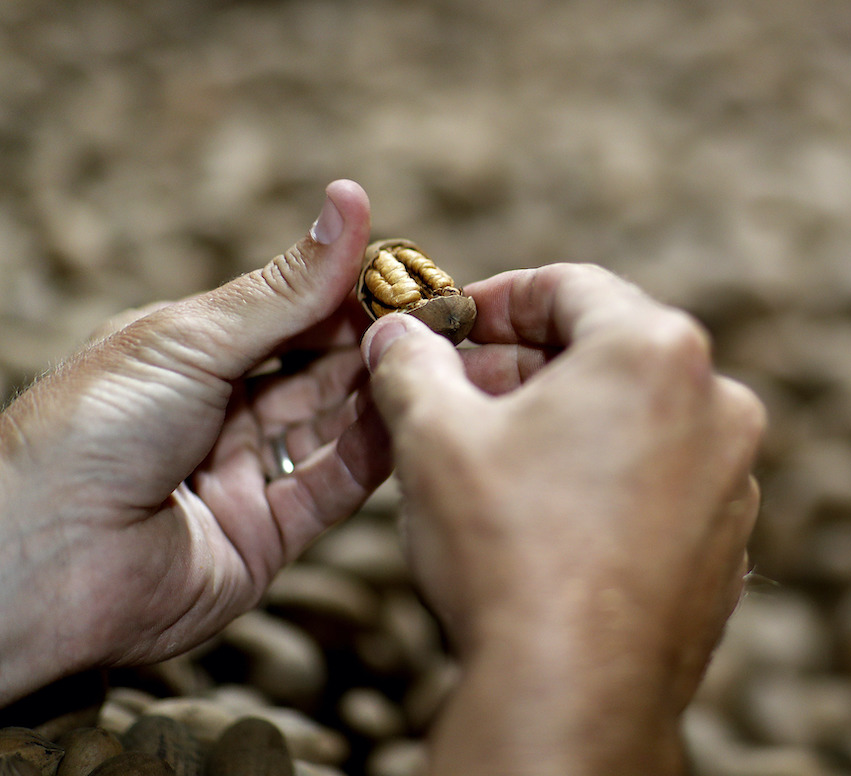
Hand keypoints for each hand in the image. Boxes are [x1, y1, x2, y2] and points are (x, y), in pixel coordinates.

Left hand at [0, 180, 391, 704]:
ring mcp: (244, 474)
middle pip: (319, 372)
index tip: (414, 282)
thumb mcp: (193, 339)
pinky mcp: (265, 536)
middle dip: (376, 348)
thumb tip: (348, 201)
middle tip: (441, 328)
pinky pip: (330, 489)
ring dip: (380, 399)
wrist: (45, 558)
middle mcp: (221, 411)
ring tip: (436, 372)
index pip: (293, 316)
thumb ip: (287, 289)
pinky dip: (369, 458)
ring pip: (332, 428)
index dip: (351, 298)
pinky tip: (406, 425)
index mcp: (192, 353)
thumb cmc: (92, 430)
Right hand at [363, 264, 764, 774]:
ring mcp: (732, 477)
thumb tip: (396, 337)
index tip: (452, 324)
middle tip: (460, 388)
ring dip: (569, 422)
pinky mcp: (728, 540)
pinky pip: (663, 482)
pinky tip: (550, 514)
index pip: (569, 287)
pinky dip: (609, 477)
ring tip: (498, 455)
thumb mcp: (435, 435)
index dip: (497, 298)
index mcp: (655, 350)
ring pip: (638, 419)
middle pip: (609, 352)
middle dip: (528, 364)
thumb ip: (413, 364)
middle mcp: (716, 403)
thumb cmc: (509, 550)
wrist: (573, 692)